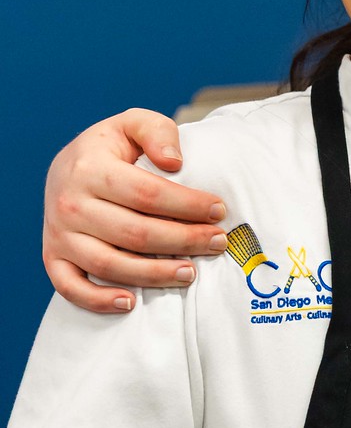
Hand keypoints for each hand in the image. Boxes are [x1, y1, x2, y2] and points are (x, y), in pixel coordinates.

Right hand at [44, 109, 229, 311]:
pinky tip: (131, 302)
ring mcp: (59, 235)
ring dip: (155, 275)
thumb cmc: (110, 149)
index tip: (220, 211)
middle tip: (217, 242)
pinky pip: (71, 288)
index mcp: (89, 168)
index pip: (148, 194)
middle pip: (136, 233)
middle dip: (184, 240)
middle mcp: (69, 204)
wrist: (67, 168)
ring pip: (110, 265)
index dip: (188, 205)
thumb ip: (157, 132)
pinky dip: (98, 301)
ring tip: (192, 272)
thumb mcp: (132, 124)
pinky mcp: (53, 258)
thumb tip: (175, 162)